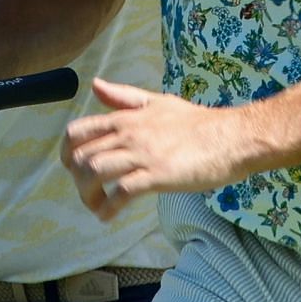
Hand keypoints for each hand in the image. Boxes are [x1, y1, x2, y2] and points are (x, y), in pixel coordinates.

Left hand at [61, 78, 259, 218]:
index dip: (67, 153)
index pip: (78, 132)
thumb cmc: (198, 123)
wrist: (233, 137)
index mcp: (125, 118)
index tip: (71, 168)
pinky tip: (108, 216)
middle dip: (77, 180)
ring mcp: (142, 154)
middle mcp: (129, 134)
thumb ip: (124, 97)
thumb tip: (95, 84)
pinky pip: (121, 192)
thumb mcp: (157, 102)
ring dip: (88, 195)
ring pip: (95, 173)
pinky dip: (108, 208)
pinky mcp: (158, 175)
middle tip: (88, 193)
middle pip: (82, 157)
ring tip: (97, 207)